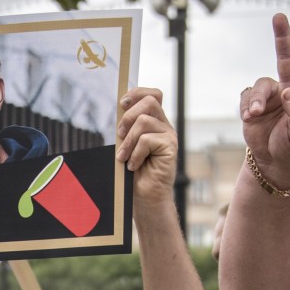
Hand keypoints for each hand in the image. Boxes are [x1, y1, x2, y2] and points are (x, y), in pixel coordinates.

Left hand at [116, 87, 176, 207]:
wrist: (145, 197)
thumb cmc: (134, 173)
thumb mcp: (126, 145)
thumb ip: (126, 128)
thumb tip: (119, 108)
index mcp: (154, 122)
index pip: (153, 95)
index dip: (138, 93)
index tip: (122, 103)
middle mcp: (164, 126)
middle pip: (150, 101)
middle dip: (128, 116)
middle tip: (120, 135)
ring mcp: (169, 136)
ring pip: (144, 122)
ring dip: (128, 141)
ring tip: (124, 158)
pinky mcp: (171, 147)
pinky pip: (147, 140)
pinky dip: (135, 154)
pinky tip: (134, 166)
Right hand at [241, 14, 289, 188]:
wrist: (273, 162)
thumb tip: (287, 90)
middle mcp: (289, 91)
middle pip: (286, 59)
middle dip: (282, 37)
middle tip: (279, 16)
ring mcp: (271, 97)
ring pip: (262, 84)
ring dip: (257, 98)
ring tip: (254, 113)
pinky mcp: (253, 104)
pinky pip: (247, 96)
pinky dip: (247, 106)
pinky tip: (249, 117)